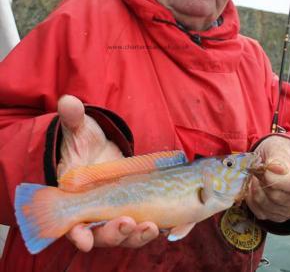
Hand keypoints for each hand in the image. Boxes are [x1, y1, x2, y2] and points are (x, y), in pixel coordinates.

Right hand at [57, 95, 158, 250]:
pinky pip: (145, 222)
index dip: (78, 234)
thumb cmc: (84, 141)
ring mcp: (117, 210)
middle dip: (114, 234)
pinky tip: (170, 225)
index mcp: (76, 198)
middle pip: (102, 234)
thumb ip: (72, 119)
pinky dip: (157, 227)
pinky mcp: (137, 206)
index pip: (72, 224)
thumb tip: (68, 102)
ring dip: (136, 235)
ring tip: (151, 227)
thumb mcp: (78, 130)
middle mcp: (96, 211)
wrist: (101, 147)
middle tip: (126, 223)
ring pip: (125, 234)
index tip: (84, 238)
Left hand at [246, 135, 289, 222]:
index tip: (265, 169)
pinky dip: (252, 199)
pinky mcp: (278, 216)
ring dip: (255, 189)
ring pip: (266, 206)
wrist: (275, 160)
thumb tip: (277, 169)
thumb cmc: (279, 151)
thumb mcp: (279, 147)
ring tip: (256, 176)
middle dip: (262, 181)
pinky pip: (260, 212)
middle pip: (276, 196)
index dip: (277, 179)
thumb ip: (278, 157)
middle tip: (259, 168)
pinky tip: (254, 187)